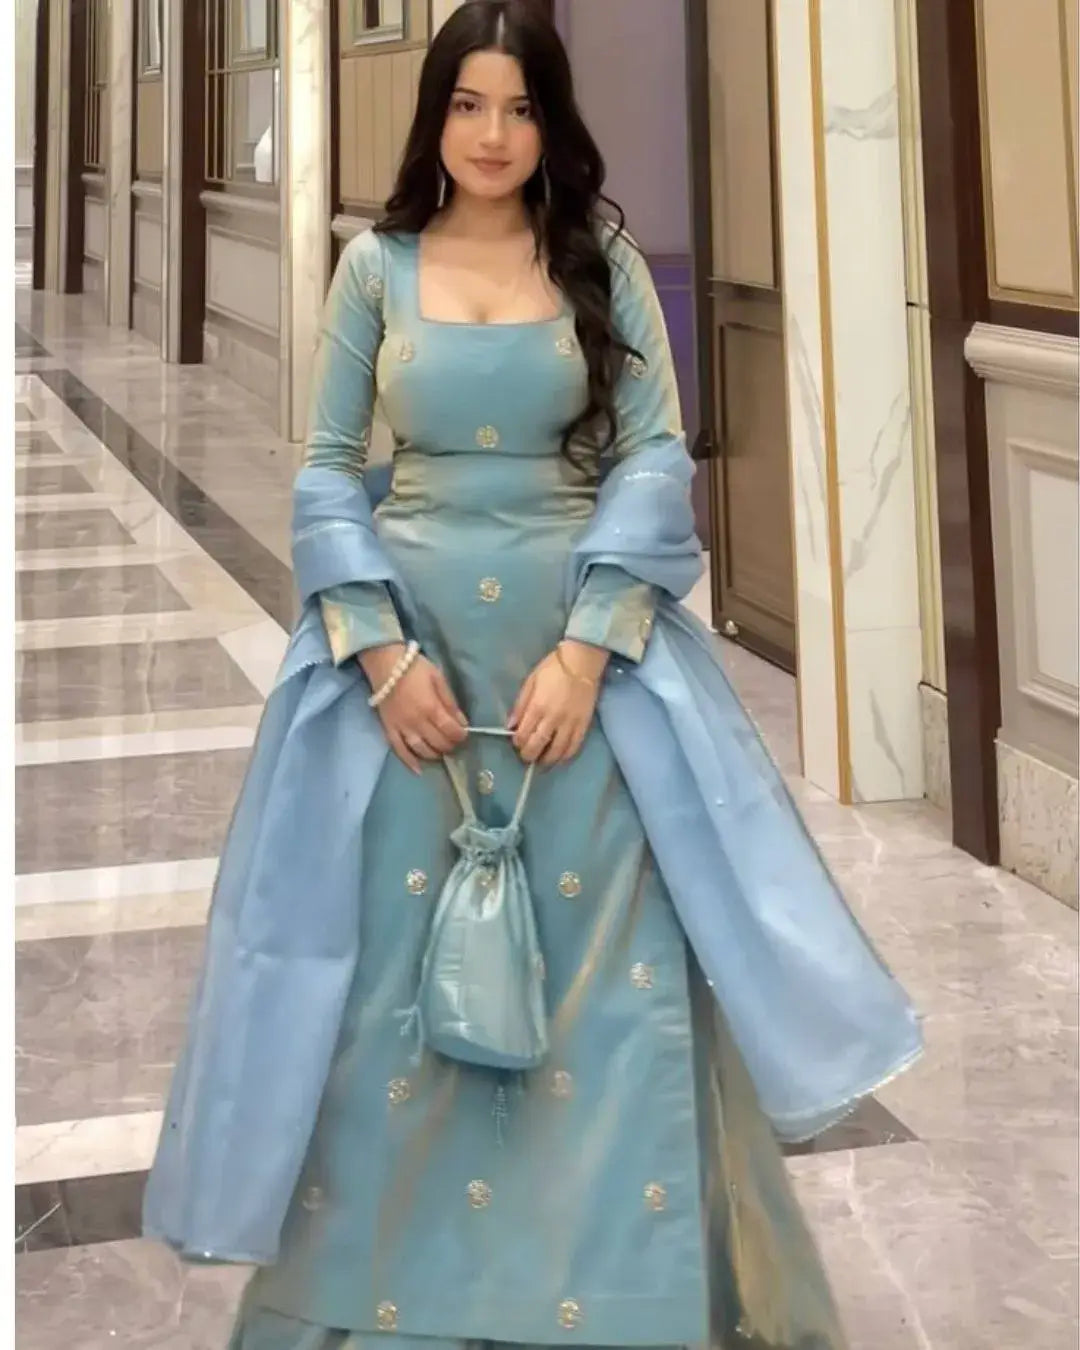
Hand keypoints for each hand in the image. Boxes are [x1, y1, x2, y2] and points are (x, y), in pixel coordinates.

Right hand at [360, 644, 467, 773]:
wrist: (385, 664)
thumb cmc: (415, 668)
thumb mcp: (438, 679)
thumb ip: (450, 702)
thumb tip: (462, 722)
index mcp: (431, 708)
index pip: (450, 730)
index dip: (460, 735)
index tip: (464, 734)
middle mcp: (417, 722)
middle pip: (438, 743)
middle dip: (450, 745)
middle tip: (454, 742)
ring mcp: (402, 728)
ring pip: (421, 750)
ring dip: (434, 754)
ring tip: (440, 751)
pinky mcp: (389, 729)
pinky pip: (399, 750)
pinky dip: (409, 762)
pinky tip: (419, 769)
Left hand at [508, 641, 608, 765]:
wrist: (582, 663)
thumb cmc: (553, 669)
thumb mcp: (531, 682)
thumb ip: (520, 705)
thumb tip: (511, 725)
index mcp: (537, 707)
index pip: (523, 734)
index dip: (518, 743)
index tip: (517, 744)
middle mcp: (553, 719)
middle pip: (538, 745)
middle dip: (529, 755)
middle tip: (526, 757)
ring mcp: (570, 723)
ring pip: (557, 751)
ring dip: (547, 760)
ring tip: (542, 762)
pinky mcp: (583, 725)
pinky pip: (574, 746)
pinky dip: (566, 756)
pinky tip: (560, 759)